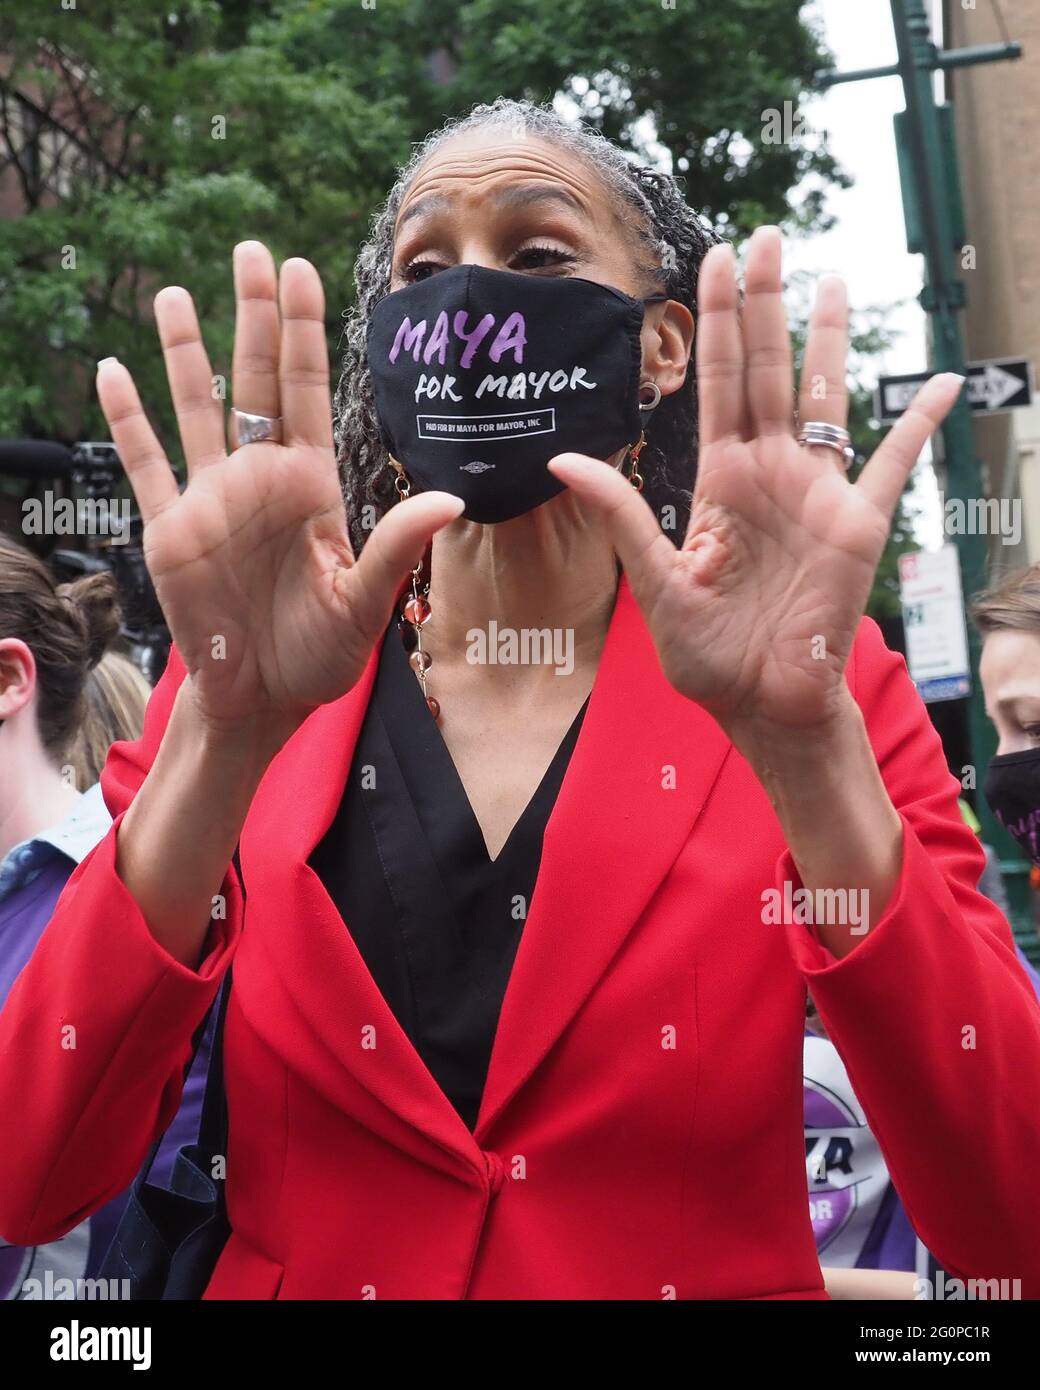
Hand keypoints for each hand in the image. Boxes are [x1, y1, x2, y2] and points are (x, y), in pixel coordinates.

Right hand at [96, 241, 460, 740]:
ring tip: (175, 293)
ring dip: (185, 352)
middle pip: (256, 378)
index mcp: (311, 485)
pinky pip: (144, 463)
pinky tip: (113, 373)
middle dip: (253, 314)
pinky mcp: (170, 528)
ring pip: (196, 406)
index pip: (307, 390)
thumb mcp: (364, 604)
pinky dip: (127, 420)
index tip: (302, 269)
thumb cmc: (320, 656)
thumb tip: (448, 500)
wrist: (260, 699)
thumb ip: (396, 548)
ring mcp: (212, 498)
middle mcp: (261, 479)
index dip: (304, 330)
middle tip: (251, 249)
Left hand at [549, 226, 962, 744]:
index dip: (718, 323)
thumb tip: (563, 458)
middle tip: (765, 236)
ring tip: (830, 275)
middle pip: (769, 370)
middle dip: (766, 303)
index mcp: (721, 481)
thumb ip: (620, 516)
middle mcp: (770, 473)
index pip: (718, 384)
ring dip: (828, 338)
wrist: (763, 703)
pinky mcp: (859, 524)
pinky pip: (896, 464)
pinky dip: (919, 425)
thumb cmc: (708, 654)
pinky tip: (939, 384)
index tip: (711, 261)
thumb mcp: (654, 583)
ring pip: (826, 397)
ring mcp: (817, 492)